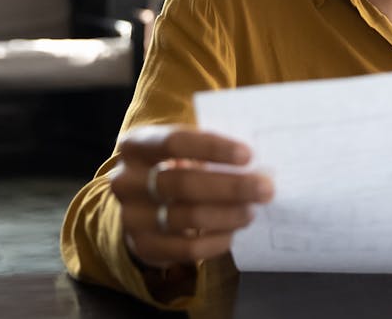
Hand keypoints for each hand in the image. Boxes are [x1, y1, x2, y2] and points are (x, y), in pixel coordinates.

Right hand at [109, 125, 274, 268]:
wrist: (143, 207)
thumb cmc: (175, 168)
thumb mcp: (184, 151)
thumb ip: (211, 151)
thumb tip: (258, 161)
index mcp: (136, 145)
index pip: (174, 142)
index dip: (213, 148)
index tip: (248, 155)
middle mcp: (126, 180)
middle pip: (183, 183)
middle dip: (230, 186)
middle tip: (265, 188)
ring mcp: (131, 216)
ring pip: (187, 217)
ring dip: (227, 215)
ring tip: (251, 211)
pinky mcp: (143, 246)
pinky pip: (186, 249)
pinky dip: (216, 241)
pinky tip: (233, 233)